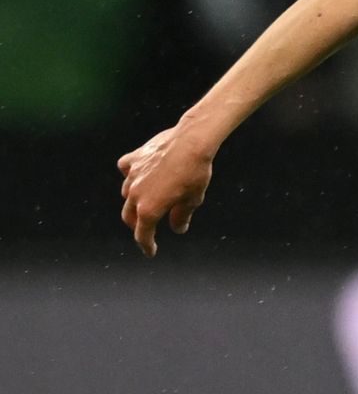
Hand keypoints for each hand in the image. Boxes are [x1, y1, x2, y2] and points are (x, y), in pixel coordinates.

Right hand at [118, 125, 213, 257]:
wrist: (191, 142)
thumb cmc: (195, 173)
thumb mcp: (193, 200)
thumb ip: (182, 217)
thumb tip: (178, 228)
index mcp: (149, 210)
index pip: (143, 235)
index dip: (147, 246)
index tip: (150, 251)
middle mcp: (136, 194)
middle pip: (130, 216)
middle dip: (138, 226)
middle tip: (147, 230)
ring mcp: (133, 175)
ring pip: (126, 194)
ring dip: (133, 202)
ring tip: (144, 203)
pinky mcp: (135, 158)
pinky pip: (126, 169)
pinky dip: (130, 175)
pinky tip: (137, 175)